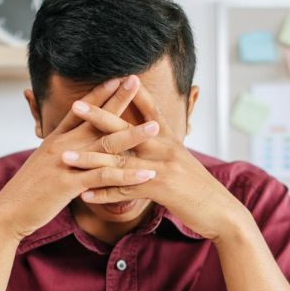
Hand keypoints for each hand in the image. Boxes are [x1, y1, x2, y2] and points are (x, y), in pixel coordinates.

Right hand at [0, 78, 161, 240]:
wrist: (8, 212)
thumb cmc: (28, 191)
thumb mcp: (44, 165)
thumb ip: (60, 152)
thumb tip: (74, 148)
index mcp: (56, 139)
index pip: (81, 110)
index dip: (99, 93)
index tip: (116, 77)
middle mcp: (62, 146)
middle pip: (96, 119)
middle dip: (118, 100)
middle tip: (136, 79)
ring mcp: (67, 164)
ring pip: (105, 145)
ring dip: (132, 135)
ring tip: (155, 127)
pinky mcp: (70, 185)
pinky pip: (103, 177)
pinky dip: (127, 176)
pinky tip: (146, 174)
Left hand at [60, 82, 250, 241]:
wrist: (223, 213)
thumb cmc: (200, 190)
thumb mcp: (183, 164)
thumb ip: (164, 151)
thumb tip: (151, 140)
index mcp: (170, 140)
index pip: (150, 110)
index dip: (133, 94)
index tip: (113, 77)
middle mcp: (166, 149)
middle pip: (128, 128)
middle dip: (99, 116)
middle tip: (76, 105)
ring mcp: (163, 168)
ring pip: (120, 160)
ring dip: (91, 158)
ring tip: (66, 156)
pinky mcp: (161, 189)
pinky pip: (126, 191)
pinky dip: (104, 194)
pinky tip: (84, 195)